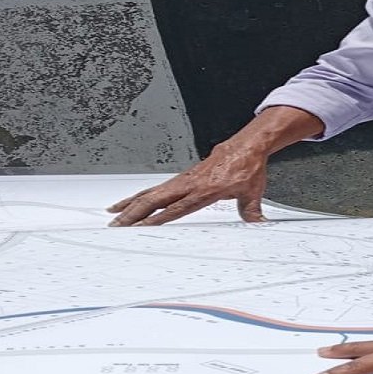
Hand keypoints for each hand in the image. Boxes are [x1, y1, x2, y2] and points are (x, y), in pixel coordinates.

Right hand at [108, 145, 268, 225]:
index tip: (142, 227)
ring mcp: (182, 181)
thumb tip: (258, 223)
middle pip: (155, 200)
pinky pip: (155, 189)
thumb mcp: (252, 192)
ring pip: (150, 194)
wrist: (246, 147)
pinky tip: (128, 204)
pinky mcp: (181, 179)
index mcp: (204, 190)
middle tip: (117, 226)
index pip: (177, 208)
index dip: (159, 218)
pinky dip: (138, 197)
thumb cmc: (246, 167)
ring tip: (114, 217)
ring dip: (130, 206)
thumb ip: (252, 211)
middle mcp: (189, 184)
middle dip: (134, 213)